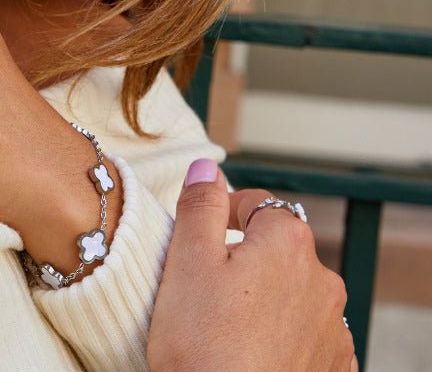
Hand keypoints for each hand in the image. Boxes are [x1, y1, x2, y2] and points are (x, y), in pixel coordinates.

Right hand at [148, 160, 356, 371]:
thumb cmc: (202, 344)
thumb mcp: (186, 259)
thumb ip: (199, 204)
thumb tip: (206, 167)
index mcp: (288, 242)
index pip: (258, 203)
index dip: (224, 212)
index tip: (201, 233)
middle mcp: (323, 281)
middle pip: (279, 248)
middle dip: (247, 256)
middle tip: (206, 283)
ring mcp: (332, 329)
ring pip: (294, 292)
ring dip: (267, 296)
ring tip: (226, 322)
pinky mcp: (333, 368)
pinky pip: (307, 333)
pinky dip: (282, 333)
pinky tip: (251, 349)